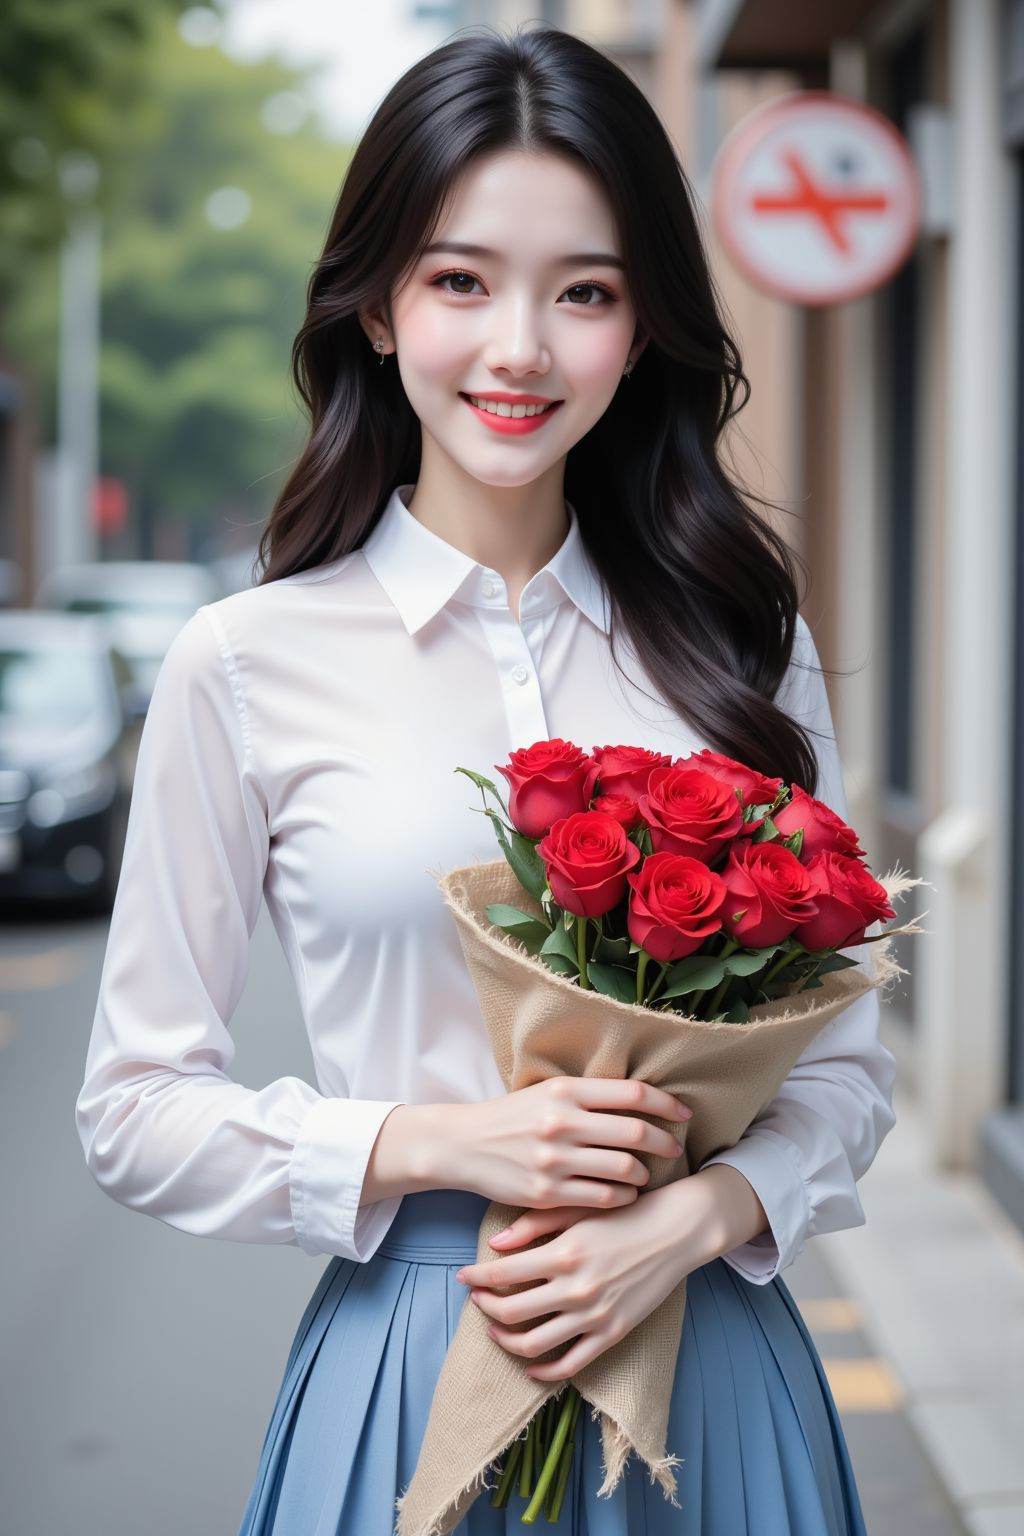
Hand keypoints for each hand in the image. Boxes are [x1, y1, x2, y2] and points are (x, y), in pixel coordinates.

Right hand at [446, 1075, 691, 1211]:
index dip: (666, 1104)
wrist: (465, 1144)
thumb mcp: (547, 1093)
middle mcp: (563, 1121)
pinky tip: (624, 1195)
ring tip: (643, 1175)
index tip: (683, 1114)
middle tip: (674, 1148)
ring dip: (642, 1174)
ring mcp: (555, 1159)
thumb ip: (589, 1096)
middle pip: (634, 1133)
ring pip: (623, 1169)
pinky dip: (622, 1197)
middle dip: (663, 1142)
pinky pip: (603, 1198)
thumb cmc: (512, 1117)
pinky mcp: (548, 1192)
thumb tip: (640, 1099)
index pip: (632, 1094)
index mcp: (566, 1091)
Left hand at [455, 1177, 719, 1381]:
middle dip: (485, 1306)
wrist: (674, 1232)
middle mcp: (574, 1288)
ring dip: (506, 1340)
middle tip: (476, 1299)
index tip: (463, 1275)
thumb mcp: (577, 1210)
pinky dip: (543, 1370)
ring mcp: (594, 1315)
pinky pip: (569, 1364)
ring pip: (533, 1343)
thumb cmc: (623, 1213)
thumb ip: (534, 1225)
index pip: (502, 1274)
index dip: (476, 1277)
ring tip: (496, 1329)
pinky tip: (530, 1364)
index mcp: (563, 1253)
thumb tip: (496, 1245)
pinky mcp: (612, 1334)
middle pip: (510, 1311)